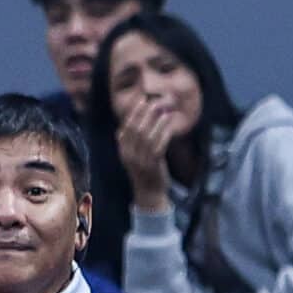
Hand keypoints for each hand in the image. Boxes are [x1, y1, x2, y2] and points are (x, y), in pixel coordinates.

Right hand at [116, 93, 176, 208]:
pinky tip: (169, 124)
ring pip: (146, 136)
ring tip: (164, 110)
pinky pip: (158, 146)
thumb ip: (129, 142)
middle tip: (154, 101)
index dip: (133, 113)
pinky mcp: (153, 165)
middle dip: (144, 113)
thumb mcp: (132, 155)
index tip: (142, 100)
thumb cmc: (144, 170)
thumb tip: (126, 125)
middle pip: (135, 130)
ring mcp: (140, 160)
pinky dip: (164, 133)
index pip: (125, 128)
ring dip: (156, 121)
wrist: (149, 192)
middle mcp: (129, 155)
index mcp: (123, 151)